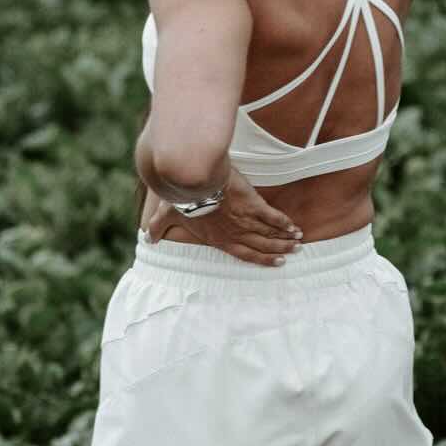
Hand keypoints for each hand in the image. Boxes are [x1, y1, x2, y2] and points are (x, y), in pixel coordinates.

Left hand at [144, 167, 301, 266]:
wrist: (194, 182)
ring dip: (284, 238)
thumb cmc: (182, 199)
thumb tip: (147, 237)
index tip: (274, 263)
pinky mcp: (252, 204)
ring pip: (269, 233)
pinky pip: (271, 216)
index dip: (261, 260)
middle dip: (277, 251)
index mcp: (219, 238)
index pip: (244, 253)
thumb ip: (159, 227)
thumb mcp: (167, 214)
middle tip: (291, 254)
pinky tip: (293, 226)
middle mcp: (235, 233)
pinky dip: (283, 222)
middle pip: (261, 246)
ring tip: (297, 242)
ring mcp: (245, 219)